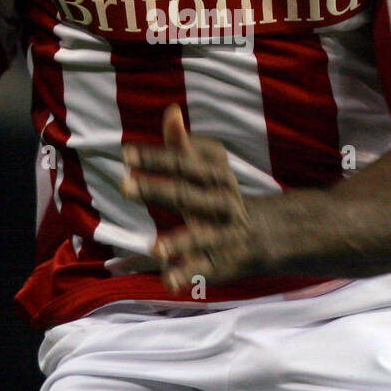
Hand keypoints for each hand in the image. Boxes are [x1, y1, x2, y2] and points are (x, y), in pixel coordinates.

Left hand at [120, 104, 277, 290]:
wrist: (266, 234)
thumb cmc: (220, 195)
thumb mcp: (207, 169)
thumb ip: (183, 145)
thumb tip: (171, 110)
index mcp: (216, 176)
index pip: (185, 163)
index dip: (157, 157)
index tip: (125, 153)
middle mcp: (221, 203)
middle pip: (188, 195)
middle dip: (157, 189)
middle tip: (123, 184)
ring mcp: (222, 234)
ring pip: (201, 237)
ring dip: (178, 242)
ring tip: (153, 248)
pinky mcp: (222, 264)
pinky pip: (204, 269)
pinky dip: (187, 275)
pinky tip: (167, 280)